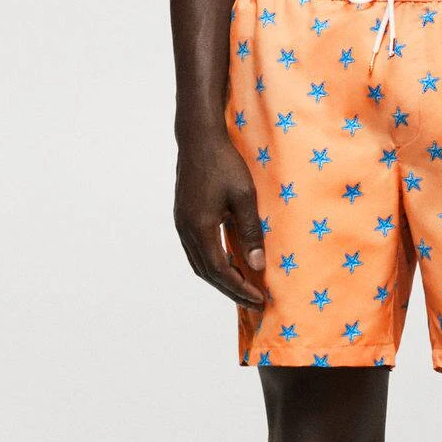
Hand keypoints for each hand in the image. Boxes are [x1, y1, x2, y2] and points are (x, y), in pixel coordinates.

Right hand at [173, 134, 268, 310]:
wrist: (198, 139)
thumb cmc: (225, 164)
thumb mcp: (245, 197)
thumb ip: (250, 233)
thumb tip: (257, 266)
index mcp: (200, 227)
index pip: (220, 270)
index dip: (240, 288)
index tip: (260, 299)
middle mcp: (186, 231)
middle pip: (207, 273)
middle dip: (231, 290)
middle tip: (254, 303)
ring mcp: (181, 225)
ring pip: (199, 264)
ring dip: (221, 279)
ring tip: (244, 288)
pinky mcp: (183, 218)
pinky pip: (196, 252)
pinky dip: (213, 264)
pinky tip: (230, 264)